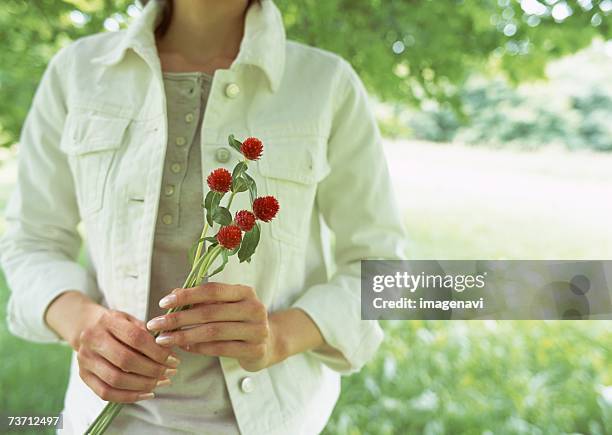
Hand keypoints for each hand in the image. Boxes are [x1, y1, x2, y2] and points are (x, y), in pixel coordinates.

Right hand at [76, 305, 180, 402]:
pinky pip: (106, 393)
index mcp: (107, 321)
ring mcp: (85, 360)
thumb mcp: (131, 320)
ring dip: (143, 384)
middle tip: (170, 372)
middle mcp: (92, 340)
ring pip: (116, 379)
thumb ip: (149, 334)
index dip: (157, 351)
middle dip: (153, 370)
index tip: (173, 359)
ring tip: (162, 382)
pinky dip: (129, 397)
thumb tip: (171, 350)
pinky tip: (147, 393)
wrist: (85, 327)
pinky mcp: (84, 376)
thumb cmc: (116, 325)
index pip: (136, 338)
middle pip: (125, 360)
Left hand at [146, 283, 283, 371]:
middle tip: (155, 324)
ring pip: (213, 332)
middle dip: (178, 318)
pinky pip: (220, 348)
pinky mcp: (255, 349)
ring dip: (184, 335)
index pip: (213, 290)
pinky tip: (184, 347)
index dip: (187, 295)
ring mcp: (257, 330)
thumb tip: (173, 294)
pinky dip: (199, 348)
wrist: (269, 343)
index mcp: (245, 292)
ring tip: (164, 339)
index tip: (163, 302)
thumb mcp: (225, 306)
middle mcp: (254, 308)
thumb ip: (202, 300)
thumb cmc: (240, 321)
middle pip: (209, 312)